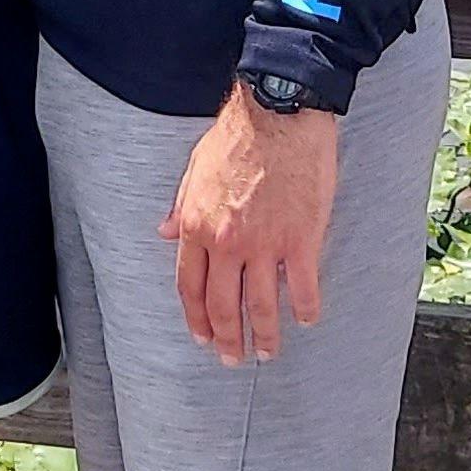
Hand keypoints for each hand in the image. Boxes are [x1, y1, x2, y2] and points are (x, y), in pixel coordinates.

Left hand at [160, 89, 338, 365]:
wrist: (279, 111)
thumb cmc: (238, 135)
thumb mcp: (195, 168)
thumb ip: (181, 206)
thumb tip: (165, 233)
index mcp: (197, 224)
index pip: (190, 287)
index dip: (195, 318)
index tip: (202, 336)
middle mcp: (227, 242)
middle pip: (223, 306)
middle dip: (227, 339)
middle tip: (233, 359)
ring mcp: (265, 245)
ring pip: (262, 307)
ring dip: (265, 336)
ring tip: (268, 352)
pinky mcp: (301, 240)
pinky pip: (302, 289)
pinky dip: (304, 310)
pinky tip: (305, 320)